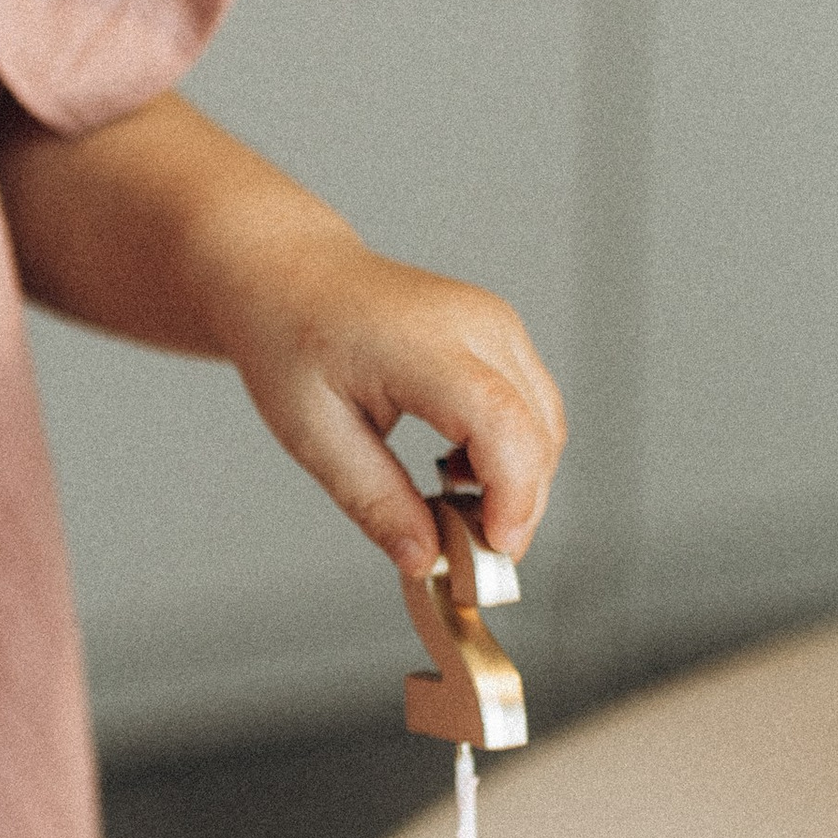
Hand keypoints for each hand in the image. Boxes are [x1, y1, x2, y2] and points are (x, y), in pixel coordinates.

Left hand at [219, 212, 565, 591]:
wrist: (291, 277)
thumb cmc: (292, 341)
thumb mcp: (313, 435)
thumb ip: (375, 500)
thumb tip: (425, 560)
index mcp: (421, 342)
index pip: (499, 420)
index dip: (511, 493)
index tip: (495, 549)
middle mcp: (476, 325)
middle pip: (537, 430)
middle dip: (518, 505)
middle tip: (469, 555)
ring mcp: (496, 324)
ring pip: (546, 424)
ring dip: (519, 482)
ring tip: (455, 512)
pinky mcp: (501, 335)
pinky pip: (532, 407)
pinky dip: (513, 454)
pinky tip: (460, 471)